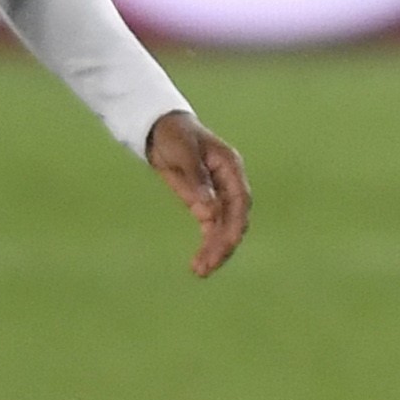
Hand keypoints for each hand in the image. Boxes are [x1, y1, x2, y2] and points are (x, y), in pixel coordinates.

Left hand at [147, 113, 251, 276]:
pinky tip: (198, 262)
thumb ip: (196, 181)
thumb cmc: (173, 134)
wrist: (159, 128)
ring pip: (223, 227)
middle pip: (234, 219)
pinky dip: (207, 244)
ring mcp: (218, 194)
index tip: (225, 245)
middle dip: (223, 244)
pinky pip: (211, 227)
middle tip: (206, 266)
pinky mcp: (204, 202)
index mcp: (229, 167)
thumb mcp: (182, 153)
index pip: (240, 201)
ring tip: (200, 271)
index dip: (235, 224)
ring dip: (215, 249)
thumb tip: (208, 214)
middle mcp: (228, 183)